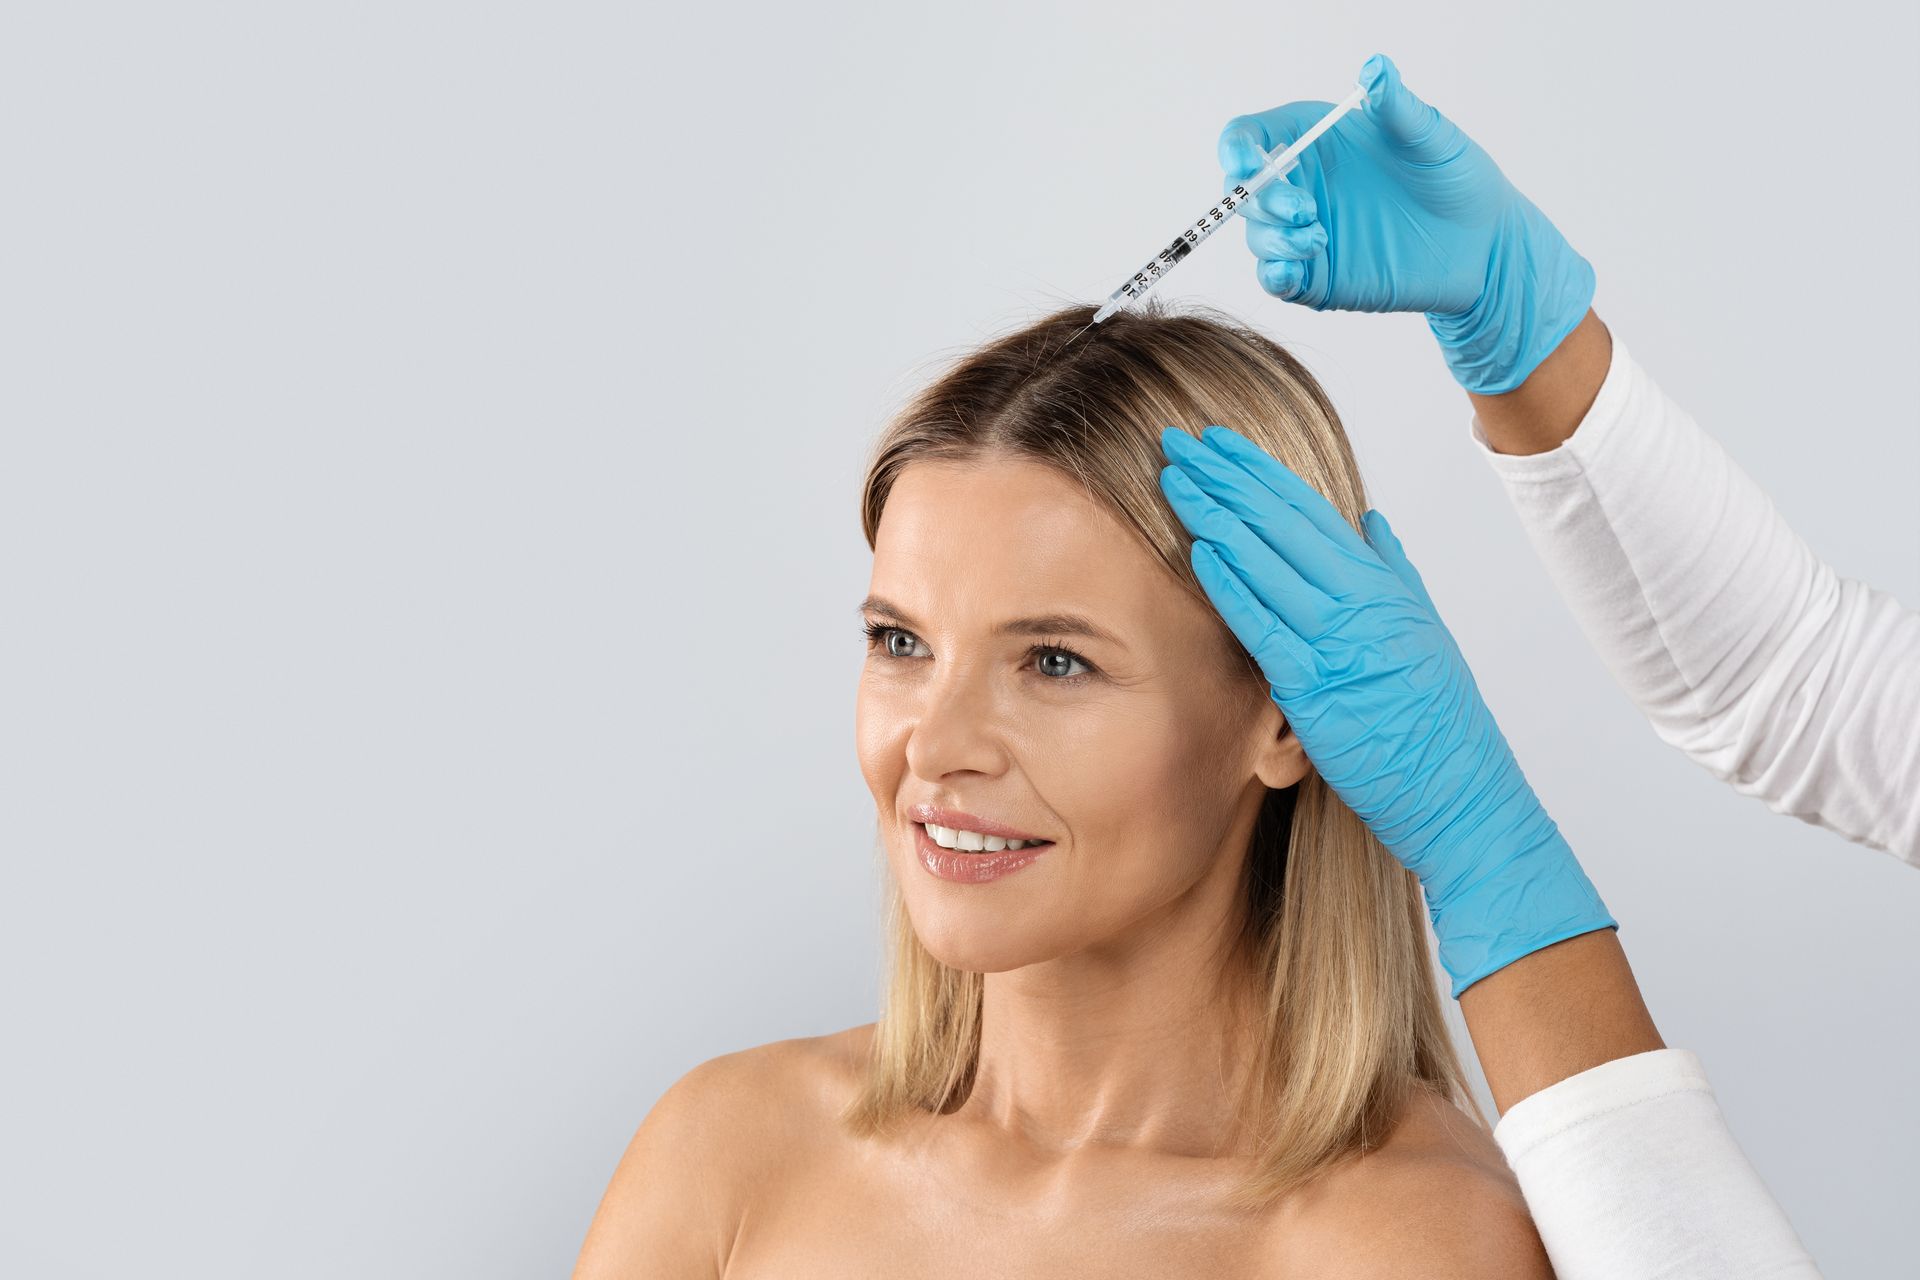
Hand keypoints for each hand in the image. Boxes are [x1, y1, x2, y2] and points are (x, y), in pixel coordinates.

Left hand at [1158, 423, 1613, 995]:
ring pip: (1269, 563)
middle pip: (1281, 523)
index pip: (1308, 510)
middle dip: (1226, 478)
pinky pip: (1267, 626)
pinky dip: (1234, 586)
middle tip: (1178, 441)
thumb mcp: (1423, 630)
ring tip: (1177, 478)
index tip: (1219, 442)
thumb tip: (1369, 521)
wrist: (1461, 791)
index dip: (1259, 471)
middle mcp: (1362, 602)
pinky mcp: (1318, 688)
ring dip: (1218, 516)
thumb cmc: (1438, 720)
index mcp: (1382, 585)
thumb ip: (1393, 572)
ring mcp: (1340, 642)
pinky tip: (1201, 552)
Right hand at [1219, 53, 1594, 393]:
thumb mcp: (1431, 138)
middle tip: (1305, 208)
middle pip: (1244, 190)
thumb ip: (1398, 108)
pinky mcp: (1318, 277)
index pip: (1251, 137)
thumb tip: (1376, 69)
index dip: (1238, 147)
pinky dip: (1274, 276)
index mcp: (1318, 141)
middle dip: (1262, 199)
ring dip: (1275, 238)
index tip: (1247, 161)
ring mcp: (1306, 233)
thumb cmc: (1459, 180)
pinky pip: (1276, 279)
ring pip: (1258, 237)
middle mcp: (1304, 185)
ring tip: (1319, 238)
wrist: (1485, 245)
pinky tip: (1292, 273)